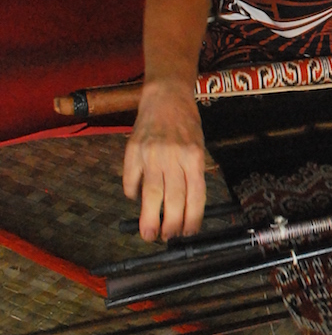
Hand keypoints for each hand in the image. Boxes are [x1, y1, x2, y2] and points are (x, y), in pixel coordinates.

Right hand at [123, 79, 206, 239]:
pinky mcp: (133, 150)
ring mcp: (152, 153)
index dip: (192, 217)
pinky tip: (134, 199)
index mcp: (194, 156)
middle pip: (173, 198)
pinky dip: (131, 193)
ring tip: (149, 234)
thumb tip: (185, 207)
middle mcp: (174, 156)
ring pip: (151, 193)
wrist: (166, 96)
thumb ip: (192, 173)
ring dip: (149, 217)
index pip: (196, 195)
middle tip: (166, 238)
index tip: (187, 232)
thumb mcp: (197, 146)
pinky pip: (130, 178)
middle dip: (170, 223)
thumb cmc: (185, 124)